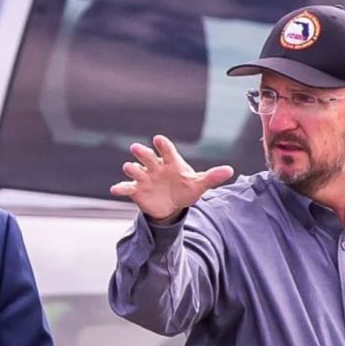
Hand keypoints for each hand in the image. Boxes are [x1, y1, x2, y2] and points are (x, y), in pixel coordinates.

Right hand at [110, 135, 233, 222]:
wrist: (171, 206)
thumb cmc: (185, 189)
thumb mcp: (199, 184)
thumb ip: (212, 177)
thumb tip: (230, 170)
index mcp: (170, 162)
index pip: (166, 150)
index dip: (162, 145)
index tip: (158, 139)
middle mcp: (155, 167)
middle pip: (147, 157)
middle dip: (142, 153)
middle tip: (136, 149)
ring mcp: (144, 177)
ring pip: (135, 170)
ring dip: (131, 168)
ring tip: (129, 168)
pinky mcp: (136, 190)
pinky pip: (126, 187)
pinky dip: (120, 188)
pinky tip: (115, 189)